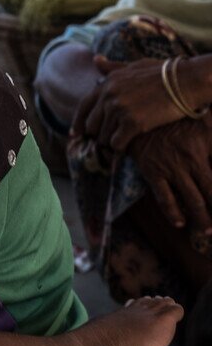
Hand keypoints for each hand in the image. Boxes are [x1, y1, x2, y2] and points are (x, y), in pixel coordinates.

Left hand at [72, 56, 185, 151]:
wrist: (186, 80)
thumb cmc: (164, 73)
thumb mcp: (134, 66)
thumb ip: (113, 68)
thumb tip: (96, 60)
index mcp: (107, 84)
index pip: (83, 107)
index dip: (78, 123)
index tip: (75, 134)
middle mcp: (109, 96)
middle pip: (92, 126)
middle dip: (99, 133)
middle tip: (112, 137)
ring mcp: (119, 110)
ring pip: (103, 137)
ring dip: (112, 141)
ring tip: (124, 138)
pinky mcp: (132, 123)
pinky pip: (116, 143)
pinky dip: (121, 147)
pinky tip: (128, 144)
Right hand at [128, 117, 211, 235]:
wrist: (141, 116)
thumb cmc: (176, 121)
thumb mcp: (204, 128)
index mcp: (204, 149)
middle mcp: (191, 161)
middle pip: (210, 193)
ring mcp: (171, 169)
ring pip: (192, 200)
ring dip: (202, 218)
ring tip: (207, 229)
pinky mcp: (152, 172)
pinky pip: (164, 198)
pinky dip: (173, 213)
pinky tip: (180, 223)